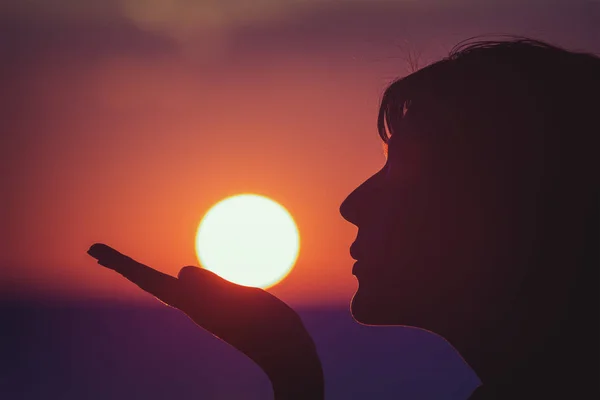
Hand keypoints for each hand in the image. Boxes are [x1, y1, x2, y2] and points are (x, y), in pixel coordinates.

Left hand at [87, 243, 323, 398]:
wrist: (288, 354)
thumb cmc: (269, 329)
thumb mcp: (242, 302)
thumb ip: (212, 287)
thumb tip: (180, 272)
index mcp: (194, 304)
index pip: (150, 279)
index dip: (123, 263)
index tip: (93, 250)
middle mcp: (194, 305)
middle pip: (151, 282)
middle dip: (124, 266)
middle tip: (94, 251)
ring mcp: (208, 307)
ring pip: (169, 285)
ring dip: (145, 273)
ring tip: (126, 264)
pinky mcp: (224, 306)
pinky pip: (194, 286)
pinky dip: (180, 276)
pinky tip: (181, 276)